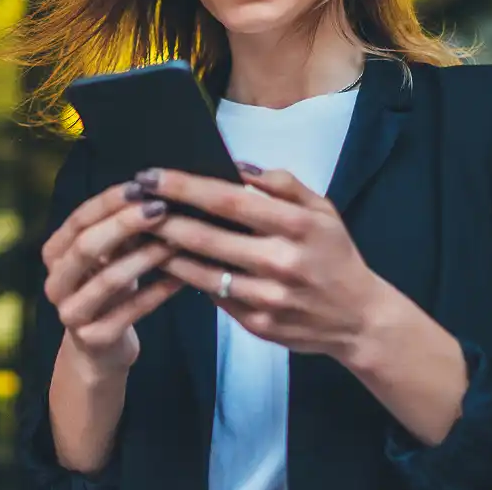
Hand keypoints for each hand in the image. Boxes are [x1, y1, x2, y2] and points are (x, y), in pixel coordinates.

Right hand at [42, 180, 186, 374]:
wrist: (99, 349)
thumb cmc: (107, 289)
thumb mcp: (108, 257)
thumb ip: (120, 230)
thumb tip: (152, 192)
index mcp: (54, 255)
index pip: (78, 220)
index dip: (109, 202)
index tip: (142, 186)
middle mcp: (55, 283)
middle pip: (86, 247)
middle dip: (124, 225)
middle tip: (160, 209)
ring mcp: (71, 313)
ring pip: (109, 279)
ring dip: (147, 256)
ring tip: (178, 240)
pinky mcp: (94, 338)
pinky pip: (131, 311)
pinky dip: (158, 292)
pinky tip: (183, 278)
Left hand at [138, 165, 386, 360]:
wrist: (358, 319)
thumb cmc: (335, 255)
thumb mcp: (322, 210)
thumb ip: (283, 185)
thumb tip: (237, 166)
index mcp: (297, 227)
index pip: (229, 201)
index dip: (185, 187)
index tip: (152, 175)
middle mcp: (281, 263)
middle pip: (207, 237)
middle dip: (163, 217)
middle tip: (132, 201)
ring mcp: (267, 298)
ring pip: (201, 272)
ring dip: (165, 251)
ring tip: (139, 232)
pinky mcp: (257, 324)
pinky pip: (213, 296)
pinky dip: (187, 278)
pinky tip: (167, 262)